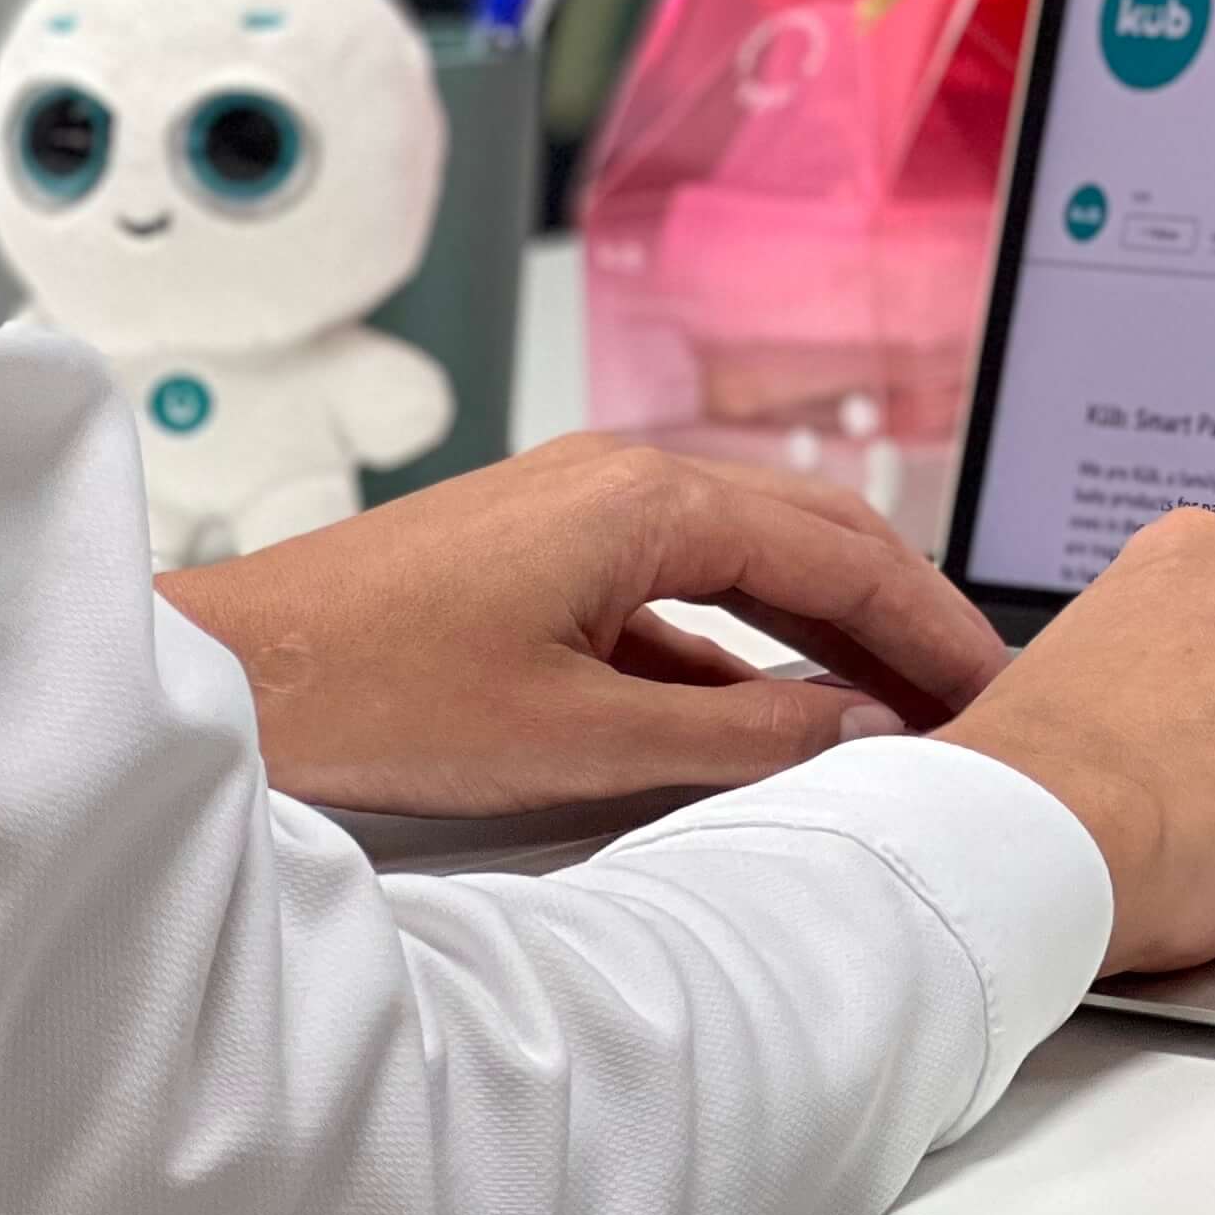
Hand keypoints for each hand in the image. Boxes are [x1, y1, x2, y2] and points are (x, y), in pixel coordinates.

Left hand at [155, 434, 1010, 816]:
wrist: (221, 675)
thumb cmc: (373, 695)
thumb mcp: (580, 737)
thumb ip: (738, 732)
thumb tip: (860, 731)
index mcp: (647, 500)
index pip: (842, 556)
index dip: (929, 628)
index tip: (993, 687)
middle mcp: (624, 477)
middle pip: (814, 533)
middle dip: (901, 614)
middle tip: (973, 691)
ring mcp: (582, 507)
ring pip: (752, 555)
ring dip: (828, 627)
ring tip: (895, 705)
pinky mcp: (544, 549)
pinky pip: (682, 584)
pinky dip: (746, 640)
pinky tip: (773, 708)